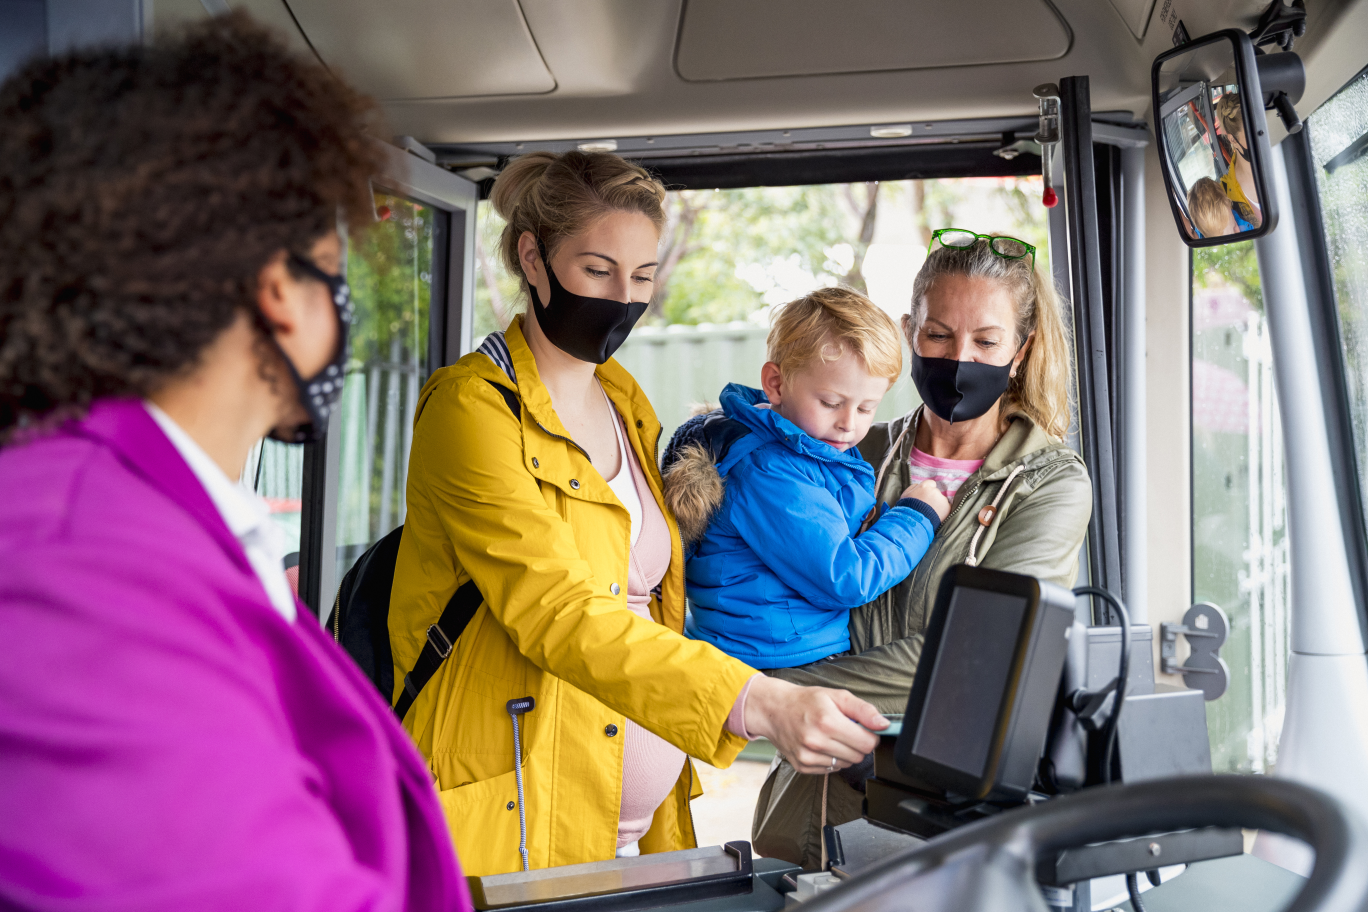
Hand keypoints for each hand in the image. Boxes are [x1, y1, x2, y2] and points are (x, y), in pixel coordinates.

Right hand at [742, 676, 886, 774]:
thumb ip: (864, 710)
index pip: (867, 743)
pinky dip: (831, 759)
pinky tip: (822, 745)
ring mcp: (808, 757)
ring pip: (846, 764)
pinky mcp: (802, 766)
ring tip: (831, 736)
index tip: (862, 728)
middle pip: (858, 756)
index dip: (870, 735)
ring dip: (844, 752)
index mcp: (828, 722)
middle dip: (857, 743)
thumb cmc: (806, 701)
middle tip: (845, 730)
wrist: (774, 709)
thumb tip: (884, 725)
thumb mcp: (837, 696)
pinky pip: (831, 770)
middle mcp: (816, 742)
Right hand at [900, 479, 950, 520]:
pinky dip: (943, 512)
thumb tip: (919, 485)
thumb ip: (913, 487)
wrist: (914, 523)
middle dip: (932, 498)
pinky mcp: (948, 508)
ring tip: (930, 514)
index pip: (930, 483)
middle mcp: (935, 491)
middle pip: (936, 492)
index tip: (925, 496)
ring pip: (941, 501)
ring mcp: (942, 500)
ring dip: (937, 505)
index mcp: (925, 486)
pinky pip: (947, 508)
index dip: (927, 490)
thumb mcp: (905, 495)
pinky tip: (936, 517)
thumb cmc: (907, 509)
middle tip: (926, 507)